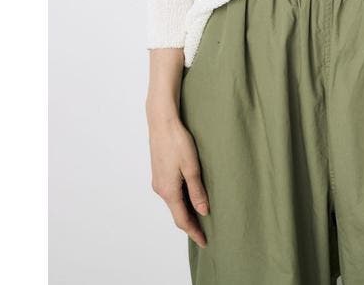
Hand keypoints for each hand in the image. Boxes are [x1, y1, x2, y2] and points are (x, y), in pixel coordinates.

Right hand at [148, 113, 210, 247]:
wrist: (162, 122)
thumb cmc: (178, 142)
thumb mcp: (192, 167)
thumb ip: (197, 191)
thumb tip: (203, 212)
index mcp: (169, 191)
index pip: (182, 219)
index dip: (194, 232)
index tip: (204, 242)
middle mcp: (160, 189)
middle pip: (177, 213)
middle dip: (190, 224)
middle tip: (204, 232)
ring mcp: (158, 181)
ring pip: (173, 203)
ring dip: (185, 211)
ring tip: (200, 216)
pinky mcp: (159, 172)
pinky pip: (170, 193)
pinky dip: (180, 200)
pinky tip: (189, 196)